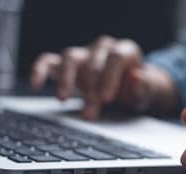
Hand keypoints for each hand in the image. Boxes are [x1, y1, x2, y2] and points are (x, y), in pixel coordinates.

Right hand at [30, 35, 176, 119]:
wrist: (132, 90)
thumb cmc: (139, 89)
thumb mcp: (148, 92)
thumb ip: (145, 86)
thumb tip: (137, 78)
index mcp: (125, 51)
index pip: (116, 57)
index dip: (109, 77)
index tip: (106, 98)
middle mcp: (103, 48)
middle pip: (94, 62)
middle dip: (91, 89)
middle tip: (90, 112)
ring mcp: (85, 55)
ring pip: (71, 57)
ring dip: (66, 79)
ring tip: (63, 99)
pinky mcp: (68, 65)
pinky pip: (50, 61)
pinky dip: (40, 70)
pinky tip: (36, 84)